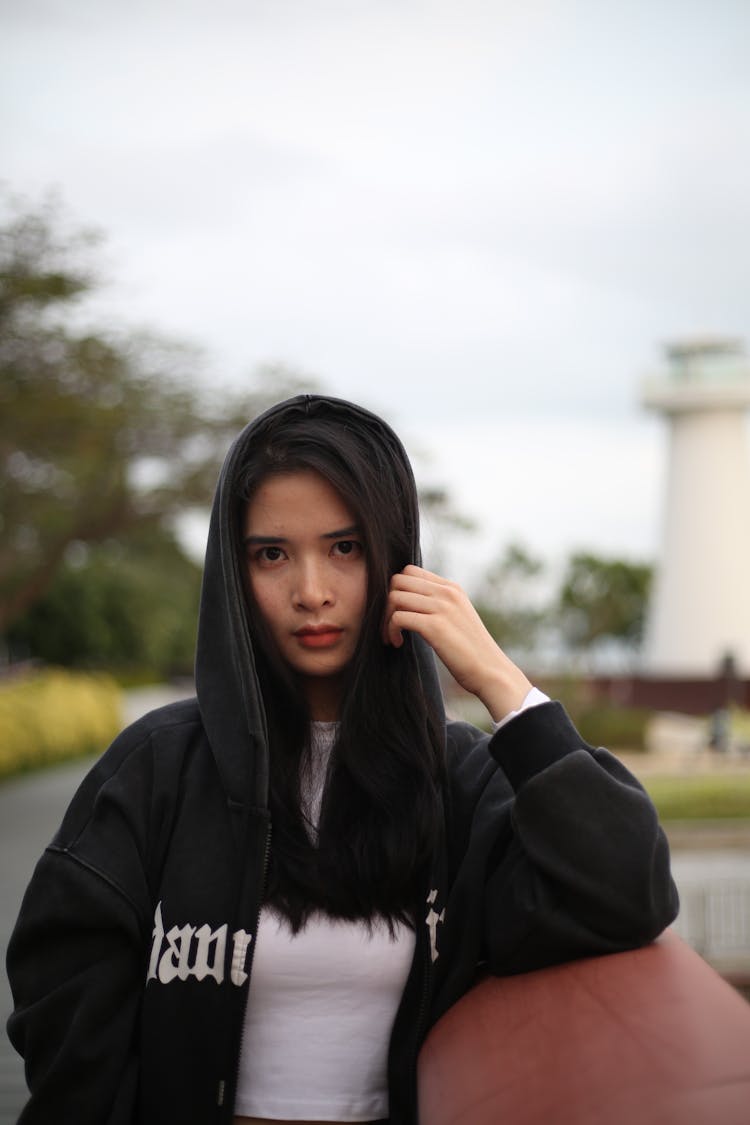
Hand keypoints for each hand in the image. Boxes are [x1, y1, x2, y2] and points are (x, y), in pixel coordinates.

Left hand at [383, 565, 531, 721]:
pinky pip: (398, 617)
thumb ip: (438, 604)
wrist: (490, 671)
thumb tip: (408, 602)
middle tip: (390, 625)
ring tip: (393, 636)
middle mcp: (447, 592)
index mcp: (452, 588)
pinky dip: (391, 630)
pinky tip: (398, 643)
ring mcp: (442, 607)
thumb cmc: (470, 650)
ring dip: (386, 618)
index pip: (410, 571)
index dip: (397, 590)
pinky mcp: (435, 626)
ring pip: (395, 597)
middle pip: (398, 580)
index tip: (398, 611)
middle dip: (387, 602)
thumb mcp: (457, 617)